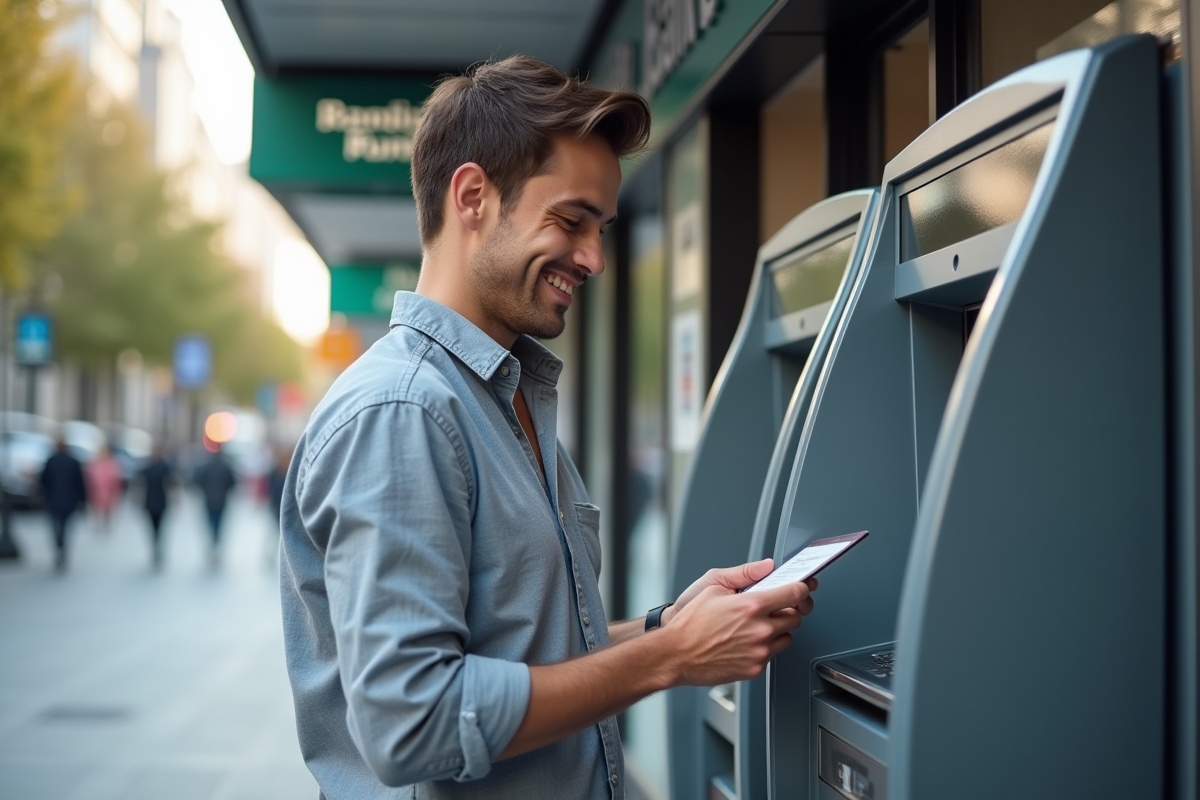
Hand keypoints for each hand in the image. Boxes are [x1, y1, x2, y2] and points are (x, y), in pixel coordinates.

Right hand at [661, 578, 815, 685]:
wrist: (676, 654)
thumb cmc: (690, 623)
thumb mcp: (714, 586)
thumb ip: (745, 574)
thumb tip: (767, 567)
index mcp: (751, 606)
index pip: (795, 593)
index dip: (802, 588)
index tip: (802, 588)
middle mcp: (759, 629)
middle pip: (796, 617)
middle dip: (789, 609)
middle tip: (775, 607)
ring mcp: (759, 651)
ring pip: (788, 637)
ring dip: (779, 629)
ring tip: (759, 625)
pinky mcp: (755, 668)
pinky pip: (773, 654)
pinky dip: (766, 647)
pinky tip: (748, 640)